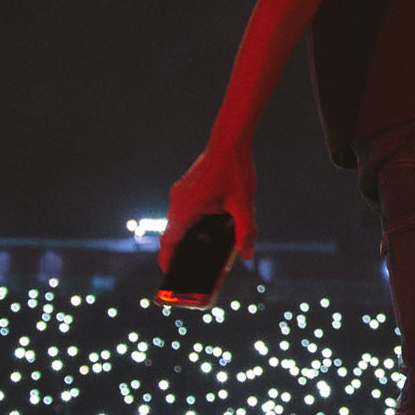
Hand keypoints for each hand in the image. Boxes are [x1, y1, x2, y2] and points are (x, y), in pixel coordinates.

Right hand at [161, 143, 257, 276]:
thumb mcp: (243, 205)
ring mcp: (180, 193)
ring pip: (178, 222)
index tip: (169, 274)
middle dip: (180, 252)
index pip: (169, 240)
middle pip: (173, 234)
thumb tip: (247, 255)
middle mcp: (177, 201)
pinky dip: (190, 223)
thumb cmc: (235, 170)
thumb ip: (246, 231)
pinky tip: (208, 229)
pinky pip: (183, 211)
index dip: (167, 259)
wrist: (229, 140)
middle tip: (191, 269)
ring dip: (186, 236)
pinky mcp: (186, 187)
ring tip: (200, 252)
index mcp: (186, 208)